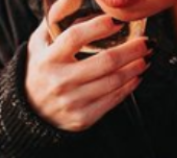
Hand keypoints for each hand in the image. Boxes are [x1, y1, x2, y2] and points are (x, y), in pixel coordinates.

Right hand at [25, 0, 151, 131]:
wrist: (30, 112)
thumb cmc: (40, 71)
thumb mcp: (39, 44)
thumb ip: (55, 20)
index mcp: (48, 59)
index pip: (74, 37)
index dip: (98, 27)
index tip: (116, 22)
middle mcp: (59, 81)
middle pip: (105, 61)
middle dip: (132, 49)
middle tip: (146, 42)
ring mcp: (72, 102)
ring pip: (114, 81)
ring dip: (135, 67)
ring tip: (145, 57)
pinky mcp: (83, 118)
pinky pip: (113, 100)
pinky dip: (129, 86)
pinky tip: (136, 76)